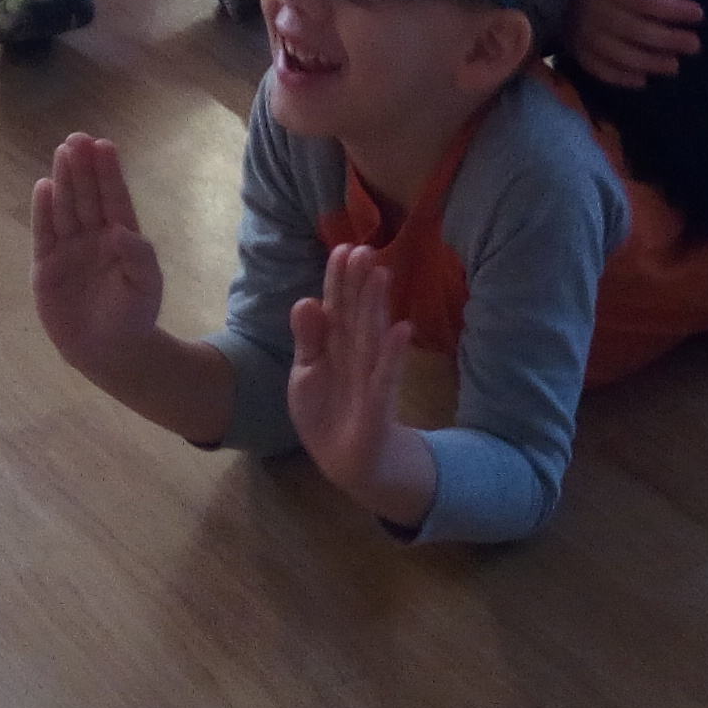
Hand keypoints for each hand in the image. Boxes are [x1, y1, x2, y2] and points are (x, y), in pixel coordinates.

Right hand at [32, 134, 165, 381]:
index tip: (105, 145)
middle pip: (87, 196)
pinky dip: (42, 212)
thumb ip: (138, 258)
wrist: (110, 351)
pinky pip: (44, 234)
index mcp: (121, 236)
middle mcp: (94, 236)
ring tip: (62, 153)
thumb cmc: (134, 315)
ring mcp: (69, 249)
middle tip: (78, 138)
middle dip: (83, 168)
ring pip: (66, 208)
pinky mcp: (46, 267)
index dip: (109, 173)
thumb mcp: (145, 286)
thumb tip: (123, 230)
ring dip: (64, 181)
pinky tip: (43, 187)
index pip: (114, 199)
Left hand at [287, 245, 432, 525]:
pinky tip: (402, 329)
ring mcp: (369, 373)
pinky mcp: (379, 400)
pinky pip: (387, 374)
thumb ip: (306, 339)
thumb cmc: (326, 409)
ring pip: (372, 334)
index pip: (336, 304)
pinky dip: (394, 353)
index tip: (343, 248)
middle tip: (365, 249)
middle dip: (359, 282)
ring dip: (377, 306)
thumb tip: (304, 300)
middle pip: (357, 312)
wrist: (346, 459)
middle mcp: (354, 351)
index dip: (338, 279)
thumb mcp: (305, 373)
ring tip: (381, 274)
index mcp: (334, 343)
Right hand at [567, 0, 704, 88]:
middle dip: (668, 39)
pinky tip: (642, 80)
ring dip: (649, 62)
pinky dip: (620, 77)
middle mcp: (591, 8)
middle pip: (635, 30)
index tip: (698, 13)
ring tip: (674, 66)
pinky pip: (597, 67)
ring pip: (618, 53)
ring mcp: (580, 31)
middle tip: (694, 45)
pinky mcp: (572, 46)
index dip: (672, 9)